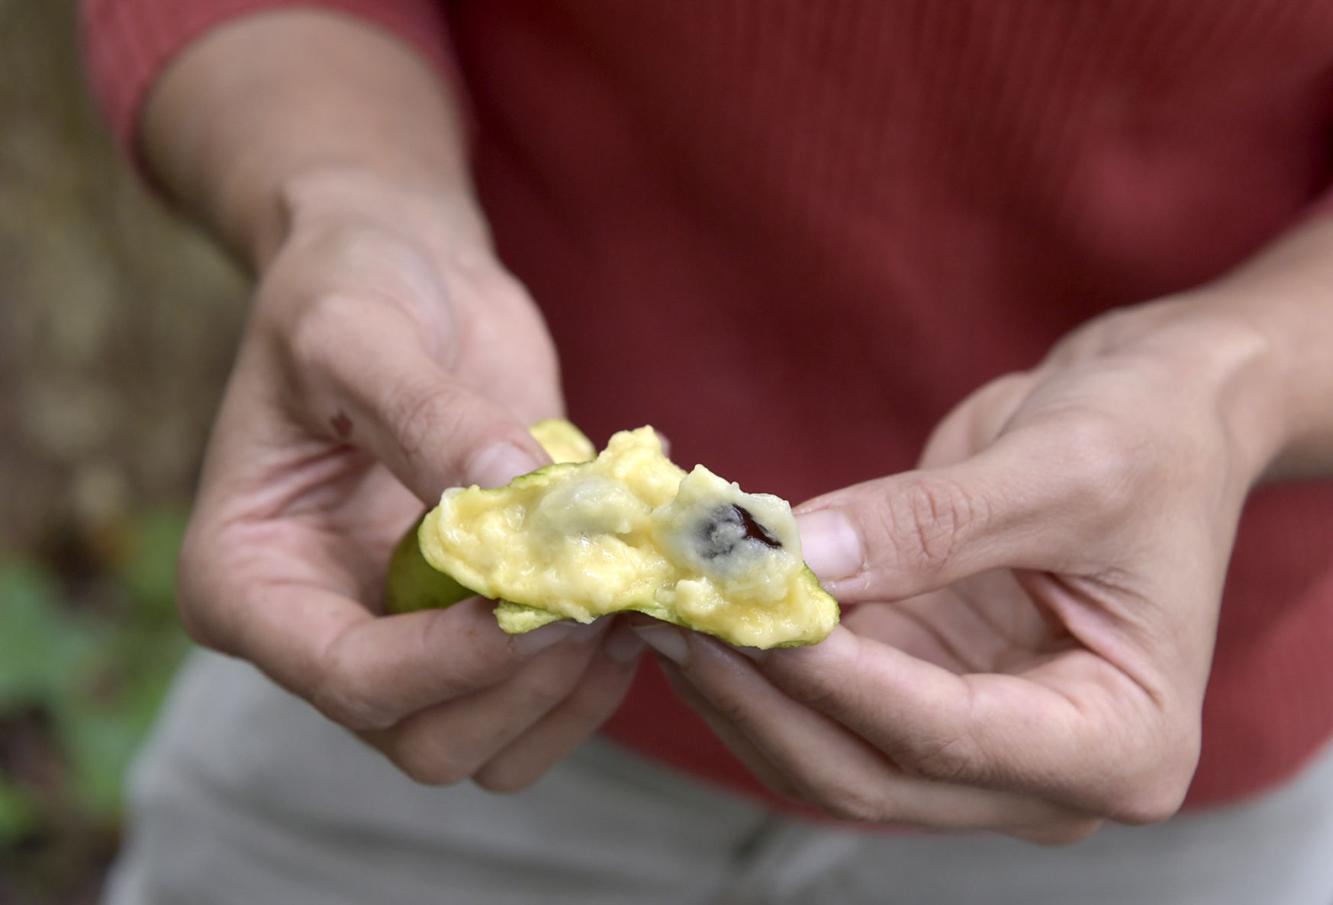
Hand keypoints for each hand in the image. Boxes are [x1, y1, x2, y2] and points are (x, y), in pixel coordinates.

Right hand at [178, 174, 642, 790]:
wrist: (404, 273)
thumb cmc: (347, 288)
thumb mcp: (357, 334)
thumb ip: (428, 418)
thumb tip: (520, 498)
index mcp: (250, 583)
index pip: (349, 676)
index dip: (455, 661)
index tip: (549, 599)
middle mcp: (323, 633)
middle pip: (427, 740)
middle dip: (522, 684)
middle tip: (598, 598)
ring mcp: (407, 639)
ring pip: (494, 743)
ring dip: (572, 692)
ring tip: (625, 594)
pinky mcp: (476, 624)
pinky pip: (542, 701)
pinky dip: (597, 672)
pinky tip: (633, 593)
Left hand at [636, 296, 1277, 841]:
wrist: (1157, 412)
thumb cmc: (1152, 438)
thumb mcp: (1062, 470)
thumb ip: (928, 525)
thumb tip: (792, 558)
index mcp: (1122, 744)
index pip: (952, 739)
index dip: (841, 681)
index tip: (750, 611)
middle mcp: (1045, 772)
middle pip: (872, 773)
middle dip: (766, 697)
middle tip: (675, 616)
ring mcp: (977, 743)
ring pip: (828, 751)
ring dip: (741, 686)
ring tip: (662, 606)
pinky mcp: (923, 693)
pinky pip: (822, 702)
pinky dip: (758, 658)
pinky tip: (702, 602)